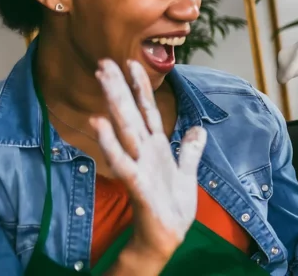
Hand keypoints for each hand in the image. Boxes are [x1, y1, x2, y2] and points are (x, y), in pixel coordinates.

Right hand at [92, 59, 205, 264]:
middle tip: (104, 61)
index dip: (140, 86)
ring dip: (113, 103)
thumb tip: (199, 128)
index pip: (147, 110)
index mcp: (155, 146)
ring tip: (103, 79)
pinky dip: (110, 142)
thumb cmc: (171, 205)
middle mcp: (144, 151)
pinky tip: (98, 123)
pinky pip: (122, 160)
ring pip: (125, 129)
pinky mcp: (136, 183)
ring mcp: (138, 165)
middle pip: (130, 113)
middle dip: (119, 87)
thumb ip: (190, 150)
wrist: (168, 236)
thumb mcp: (187, 172)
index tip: (131, 62)